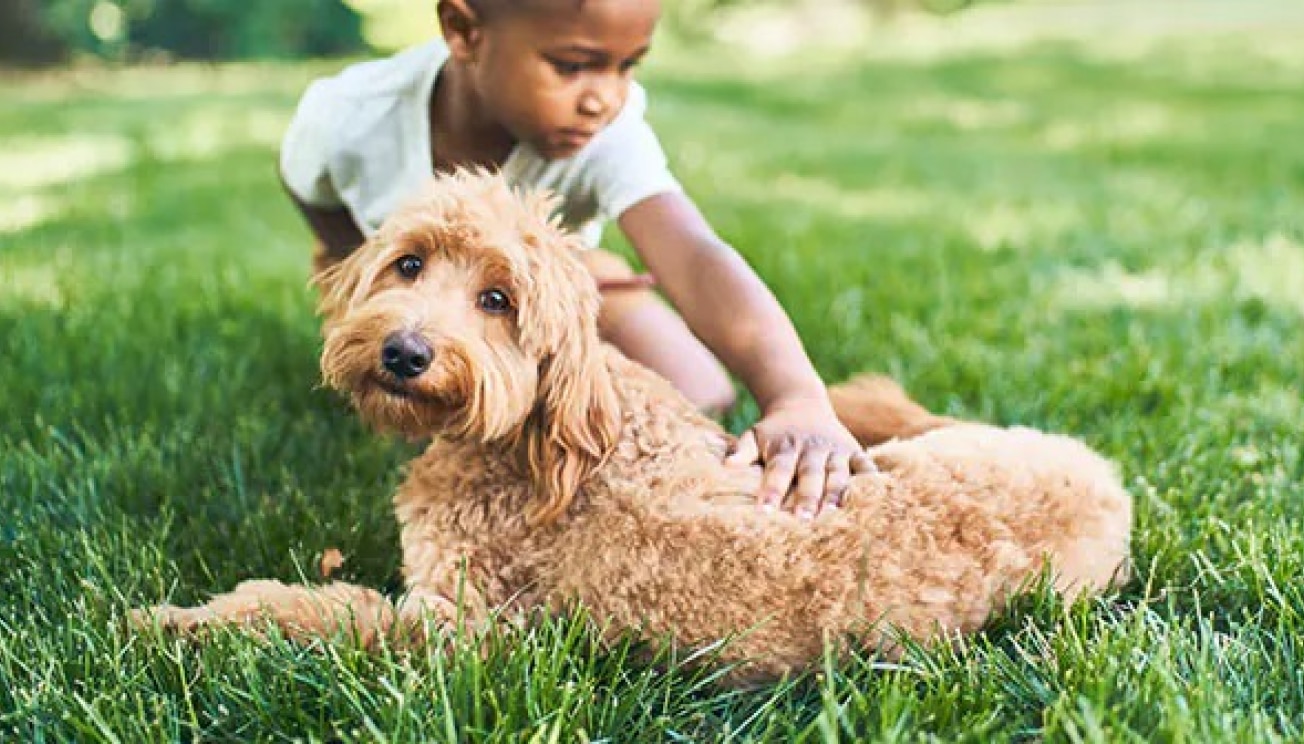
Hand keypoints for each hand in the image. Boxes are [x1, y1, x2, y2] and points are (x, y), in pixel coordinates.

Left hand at [725, 396, 874, 519]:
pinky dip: (871, 480)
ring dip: (837, 494)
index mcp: (786, 448)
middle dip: (808, 498)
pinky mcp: (854, 451)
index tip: (765, 513)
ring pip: (838, 474)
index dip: (771, 491)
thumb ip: (742, 451)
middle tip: (804, 521)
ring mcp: (836, 450)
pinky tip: (874, 499)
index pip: (778, 471)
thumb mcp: (754, 435)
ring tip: (835, 516)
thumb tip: (726, 466)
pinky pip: (865, 465)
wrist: (801, 403)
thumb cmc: (774, 431)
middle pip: (810, 475)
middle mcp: (813, 449)